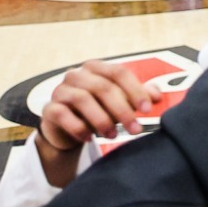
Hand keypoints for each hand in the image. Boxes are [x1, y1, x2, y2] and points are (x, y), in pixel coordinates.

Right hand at [35, 59, 156, 188]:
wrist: (69, 129)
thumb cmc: (99, 110)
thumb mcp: (121, 102)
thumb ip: (139, 96)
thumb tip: (158, 95)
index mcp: (96, 68)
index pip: (118, 73)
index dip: (135, 90)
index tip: (148, 108)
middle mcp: (76, 75)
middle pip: (103, 87)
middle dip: (122, 110)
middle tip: (135, 129)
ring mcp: (60, 90)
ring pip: (82, 99)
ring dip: (101, 119)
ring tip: (113, 135)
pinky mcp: (49, 108)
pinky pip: (62, 114)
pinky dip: (78, 127)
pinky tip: (90, 138)